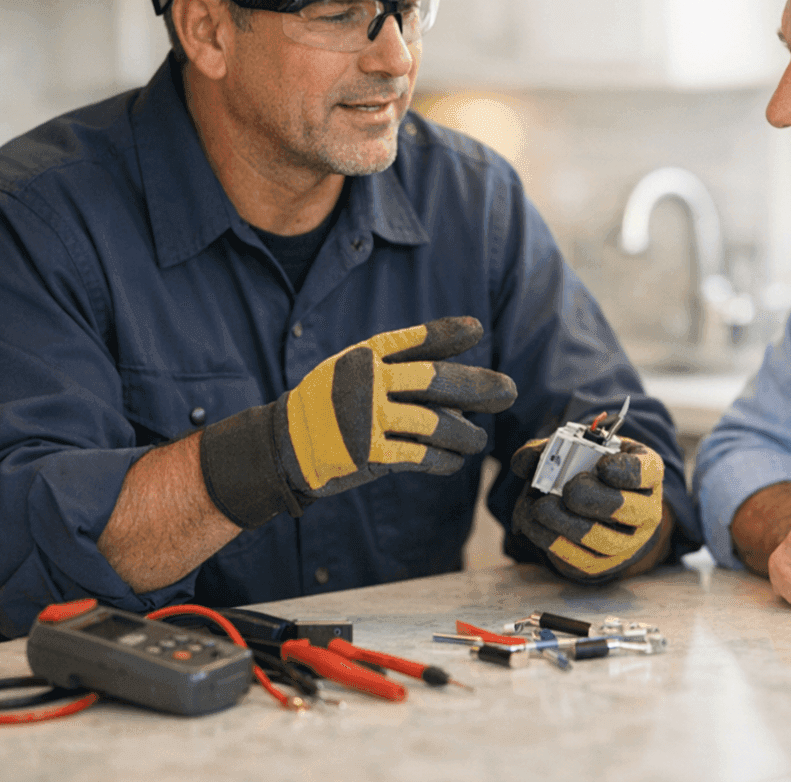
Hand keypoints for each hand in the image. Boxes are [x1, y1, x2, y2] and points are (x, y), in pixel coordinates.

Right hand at [199, 316, 516, 527]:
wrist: (282, 444)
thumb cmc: (328, 403)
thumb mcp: (353, 366)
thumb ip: (397, 358)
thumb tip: (456, 342)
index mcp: (365, 357)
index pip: (413, 341)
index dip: (446, 333)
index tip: (476, 330)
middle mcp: (367, 383)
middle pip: (434, 381)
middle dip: (477, 387)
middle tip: (508, 391)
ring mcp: (367, 419)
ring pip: (433, 423)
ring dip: (464, 433)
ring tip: (478, 440)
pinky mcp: (369, 455)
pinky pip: (419, 456)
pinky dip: (442, 459)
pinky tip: (454, 461)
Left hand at [510, 433, 665, 581]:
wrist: (598, 506)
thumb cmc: (590, 470)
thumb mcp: (579, 449)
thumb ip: (549, 448)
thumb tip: (525, 462)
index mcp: (647, 473)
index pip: (644, 472)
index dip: (623, 470)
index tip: (601, 466)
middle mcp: (645, 510)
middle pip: (625, 509)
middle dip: (591, 498)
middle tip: (567, 489)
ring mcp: (628, 542)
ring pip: (601, 540)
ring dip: (564, 523)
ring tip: (538, 507)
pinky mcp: (603, 564)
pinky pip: (580, 559)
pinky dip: (551, 541)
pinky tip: (532, 523)